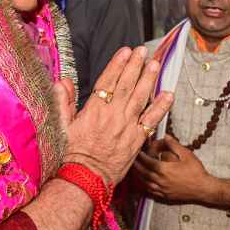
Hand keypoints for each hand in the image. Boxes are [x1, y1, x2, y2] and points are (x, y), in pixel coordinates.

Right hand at [54, 46, 173, 185]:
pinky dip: (161, 107)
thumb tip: (62, 82)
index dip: (117, 64)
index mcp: (93, 110)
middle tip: (143, 51)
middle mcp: (112, 115)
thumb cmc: (71, 155)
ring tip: (155, 64)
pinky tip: (169, 95)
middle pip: (126, 85)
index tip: (125, 51)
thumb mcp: (61, 127)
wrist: (85, 179)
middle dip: (135, 66)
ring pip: (140, 98)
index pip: (107, 81)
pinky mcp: (137, 140)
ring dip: (149, 80)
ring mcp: (126, 127)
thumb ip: (63, 103)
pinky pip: (151, 121)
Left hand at [133, 136, 215, 203]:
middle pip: (143, 173)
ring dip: (138, 176)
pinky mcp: (165, 196)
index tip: (136, 151)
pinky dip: (145, 186)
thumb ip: (173, 145)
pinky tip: (144, 182)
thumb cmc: (196, 171)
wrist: (203, 188)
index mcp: (164, 169)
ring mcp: (162, 190)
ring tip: (134, 170)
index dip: (140, 156)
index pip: (147, 162)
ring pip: (145, 183)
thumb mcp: (186, 154)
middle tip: (131, 160)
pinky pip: (151, 191)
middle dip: (136, 166)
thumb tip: (165, 136)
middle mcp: (160, 180)